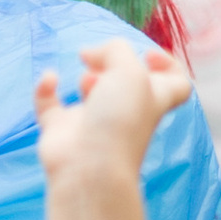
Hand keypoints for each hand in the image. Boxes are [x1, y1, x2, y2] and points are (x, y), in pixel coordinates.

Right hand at [33, 39, 191, 192]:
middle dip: (114, 65)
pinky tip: (50, 79)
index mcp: (152, 100)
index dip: (168, 65)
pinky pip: (48, 102)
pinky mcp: (61, 130)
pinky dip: (45, 88)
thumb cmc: (120, 120)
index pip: (176, 84)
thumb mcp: (131, 71)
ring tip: (87, 82)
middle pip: (125, 83)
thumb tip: (90, 54)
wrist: (89, 169)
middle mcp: (125, 111)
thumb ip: (116, 50)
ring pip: (90, 90)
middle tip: (102, 63)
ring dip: (87, 77)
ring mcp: (92, 121)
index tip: (148, 56)